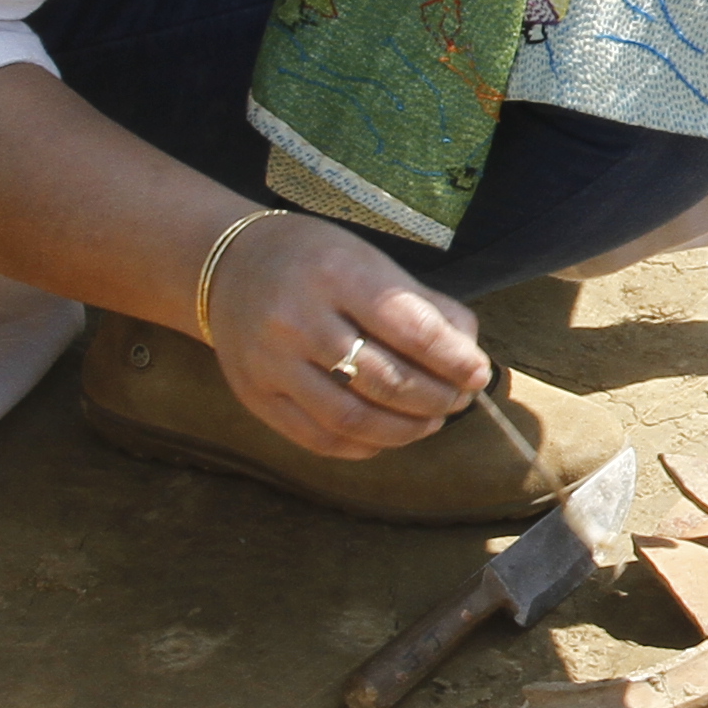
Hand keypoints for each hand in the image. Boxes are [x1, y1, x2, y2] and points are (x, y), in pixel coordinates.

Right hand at [209, 210, 492, 453]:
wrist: (229, 266)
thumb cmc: (317, 262)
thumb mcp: (372, 261)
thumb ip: (425, 307)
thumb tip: (470, 359)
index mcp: (336, 274)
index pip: (412, 330)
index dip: (455, 361)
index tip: (478, 374)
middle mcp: (297, 319)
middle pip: (385, 380)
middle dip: (436, 399)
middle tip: (458, 401)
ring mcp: (271, 362)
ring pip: (352, 418)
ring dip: (404, 430)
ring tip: (430, 421)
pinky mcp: (255, 395)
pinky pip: (318, 438)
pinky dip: (363, 445)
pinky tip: (386, 435)